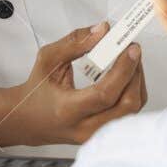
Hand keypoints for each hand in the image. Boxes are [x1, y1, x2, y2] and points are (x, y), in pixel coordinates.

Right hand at [9, 24, 147, 144]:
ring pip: (132, 111)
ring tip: (129, 60)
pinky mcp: (103, 135)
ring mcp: (95, 135)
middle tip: (132, 50)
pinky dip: (133, 91)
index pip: (104, 94)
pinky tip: (125, 76)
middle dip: (135, 72)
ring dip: (137, 81)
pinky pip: (128, 114)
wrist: (29, 120)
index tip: (131, 49)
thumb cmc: (37, 91)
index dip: (123, 69)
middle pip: (125, 105)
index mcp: (66, 110)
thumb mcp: (48, 60)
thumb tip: (103, 30)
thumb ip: (75, 42)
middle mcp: (83, 128)